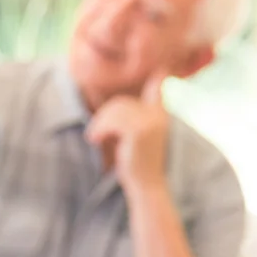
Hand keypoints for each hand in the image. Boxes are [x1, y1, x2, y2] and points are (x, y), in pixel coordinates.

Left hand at [84, 73, 169, 192]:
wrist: (146, 185)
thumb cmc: (136, 163)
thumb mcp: (135, 137)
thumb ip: (130, 119)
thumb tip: (119, 107)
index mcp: (159, 115)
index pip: (157, 89)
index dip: (157, 79)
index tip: (161, 70)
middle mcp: (159, 116)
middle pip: (122, 102)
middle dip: (104, 116)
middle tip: (95, 134)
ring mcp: (151, 122)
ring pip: (116, 110)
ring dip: (100, 123)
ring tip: (95, 138)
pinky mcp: (140, 131)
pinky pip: (113, 121)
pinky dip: (100, 129)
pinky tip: (96, 140)